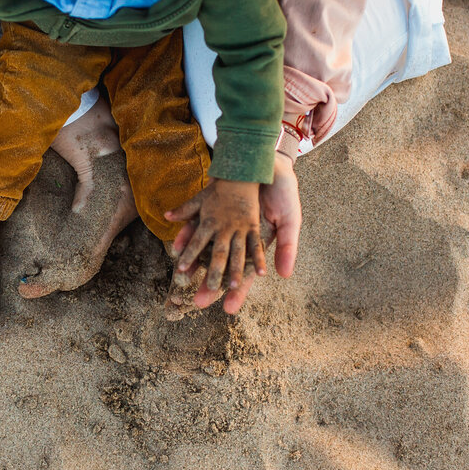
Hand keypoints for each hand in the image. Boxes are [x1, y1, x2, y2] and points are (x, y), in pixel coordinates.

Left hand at [182, 152, 301, 313]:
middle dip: (212, 282)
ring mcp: (225, 223)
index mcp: (256, 242)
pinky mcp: (214, 207)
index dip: (238, 290)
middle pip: (223, 264)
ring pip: (207, 246)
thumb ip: (287, 246)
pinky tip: (177, 245)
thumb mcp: (291, 218)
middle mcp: (238, 237)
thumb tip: (283, 275)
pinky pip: (198, 223)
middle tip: (199, 302)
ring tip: (182, 276)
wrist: (269, 160)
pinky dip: (189, 234)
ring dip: (195, 261)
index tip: (228, 308)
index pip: (245, 272)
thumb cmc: (283, 190)